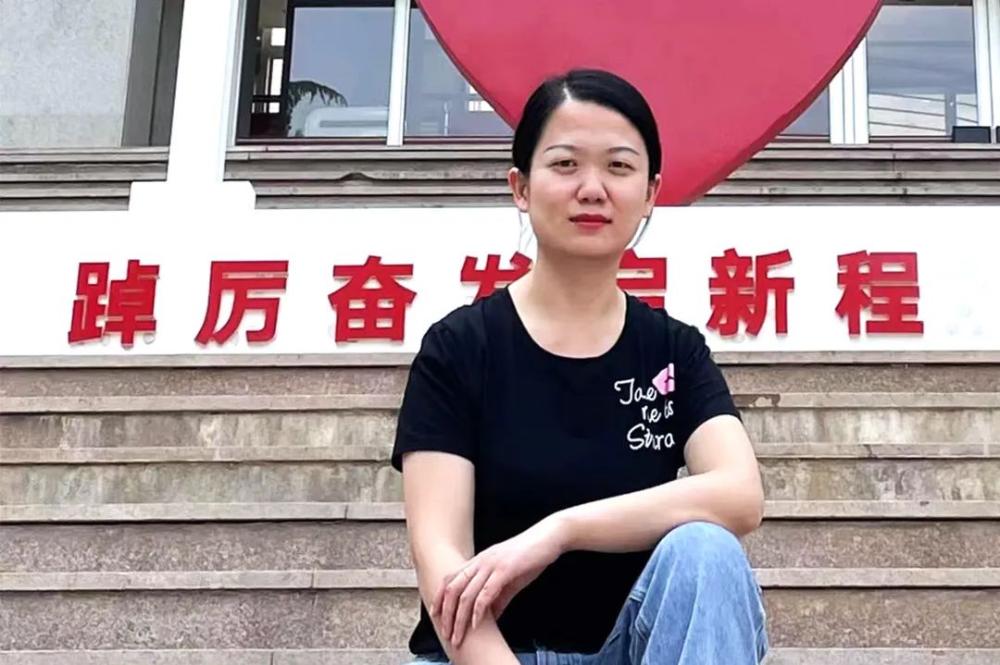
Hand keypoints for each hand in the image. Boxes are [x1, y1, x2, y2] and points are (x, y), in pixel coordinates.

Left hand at [431, 516, 566, 647]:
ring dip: (460, 618)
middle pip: (453, 588)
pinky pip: (486, 593)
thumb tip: (489, 617)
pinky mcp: (505, 569)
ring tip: (458, 635)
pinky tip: (476, 624)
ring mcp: (492, 564)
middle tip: (444, 633)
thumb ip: (497, 597)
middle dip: (446, 613)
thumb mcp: (509, 579)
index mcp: (479, 561)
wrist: (548, 537)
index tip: (435, 614)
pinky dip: (479, 610)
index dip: (439, 596)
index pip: (450, 578)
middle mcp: (481, 561)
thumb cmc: (529, 557)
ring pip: (467, 594)